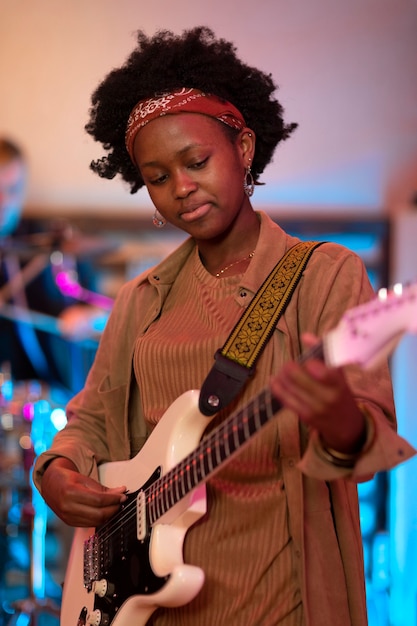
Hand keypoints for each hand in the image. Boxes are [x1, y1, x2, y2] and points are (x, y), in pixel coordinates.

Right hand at [41, 457, 126, 526]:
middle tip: (121, 502)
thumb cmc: (68, 480)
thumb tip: (121, 492)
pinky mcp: (69, 523)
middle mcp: (67, 506)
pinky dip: (100, 519)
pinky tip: (105, 512)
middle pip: (98, 513)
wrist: (51, 485)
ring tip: (115, 506)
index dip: (113, 499)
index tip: (123, 496)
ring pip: (95, 521)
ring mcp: (67, 517)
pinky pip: (89, 524)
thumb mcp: (85, 480)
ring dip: (109, 515)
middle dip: (113, 508)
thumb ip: (103, 488)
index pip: (98, 500)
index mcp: (70, 492)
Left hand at [270, 334, 365, 453]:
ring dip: (282, 376)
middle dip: (290, 368)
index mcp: (339, 384)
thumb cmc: (340, 392)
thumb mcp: (338, 374)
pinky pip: (286, 399)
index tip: (307, 361)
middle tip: (289, 364)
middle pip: (300, 379)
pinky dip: (277, 388)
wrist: (346, 425)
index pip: (325, 372)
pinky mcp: (305, 416)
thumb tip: (305, 336)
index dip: (311, 364)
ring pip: (290, 388)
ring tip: (282, 371)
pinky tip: (274, 380)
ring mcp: (315, 408)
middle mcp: (328, 397)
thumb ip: (324, 353)